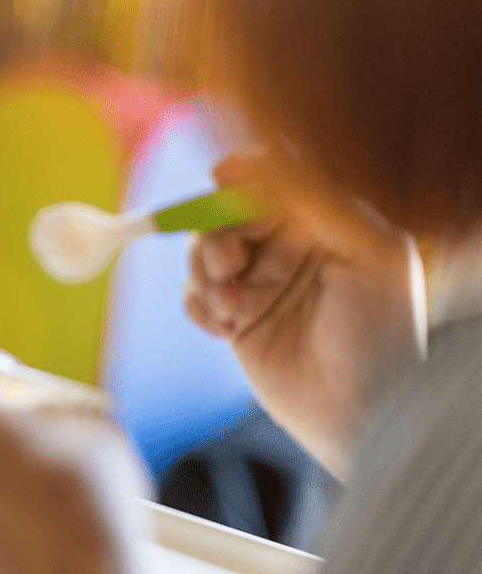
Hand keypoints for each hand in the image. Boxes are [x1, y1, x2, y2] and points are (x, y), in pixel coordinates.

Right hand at [184, 153, 420, 478]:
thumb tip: (273, 157)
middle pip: (227, 211)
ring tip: (231, 307)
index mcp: (325, 224)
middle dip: (216, 231)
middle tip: (228, 264)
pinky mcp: (235, 319)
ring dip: (205, 273)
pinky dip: (198, 304)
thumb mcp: (374, 254)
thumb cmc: (381, 337)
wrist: (361, 416)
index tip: (220, 176)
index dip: (243, 171)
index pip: (273, 179)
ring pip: (202, 250)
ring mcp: (259, 283)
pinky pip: (192, 295)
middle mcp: (289, 248)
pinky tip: (223, 327)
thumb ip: (326, 201)